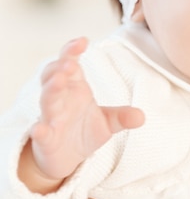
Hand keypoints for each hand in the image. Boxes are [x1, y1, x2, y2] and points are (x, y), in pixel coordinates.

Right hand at [18, 37, 143, 190]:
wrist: (66, 157)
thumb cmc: (83, 130)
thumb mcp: (108, 123)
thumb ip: (122, 117)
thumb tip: (142, 116)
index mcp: (75, 87)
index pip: (70, 63)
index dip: (72, 50)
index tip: (83, 41)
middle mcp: (60, 99)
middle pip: (54, 77)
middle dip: (60, 68)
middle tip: (70, 63)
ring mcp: (50, 118)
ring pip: (47, 100)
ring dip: (51, 89)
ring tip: (59, 81)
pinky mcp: (46, 139)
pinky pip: (41, 133)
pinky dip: (39, 130)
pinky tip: (39, 129)